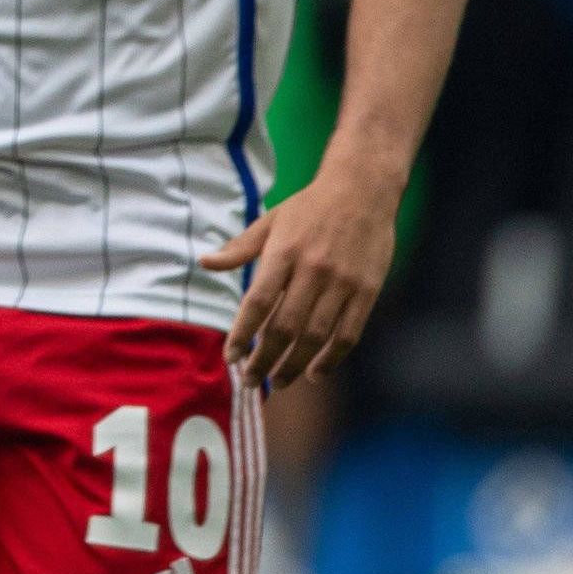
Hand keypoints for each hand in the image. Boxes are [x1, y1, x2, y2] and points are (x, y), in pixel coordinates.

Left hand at [205, 161, 399, 384]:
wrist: (362, 191)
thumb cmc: (309, 207)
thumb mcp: (270, 221)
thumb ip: (239, 248)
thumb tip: (204, 263)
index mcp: (283, 252)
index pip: (257, 303)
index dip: (242, 334)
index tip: (229, 357)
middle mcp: (313, 270)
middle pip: (285, 327)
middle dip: (264, 360)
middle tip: (250, 381)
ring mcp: (343, 283)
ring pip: (316, 337)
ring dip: (294, 366)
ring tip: (278, 383)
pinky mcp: (367, 291)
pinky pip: (349, 334)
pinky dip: (331, 359)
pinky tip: (314, 374)